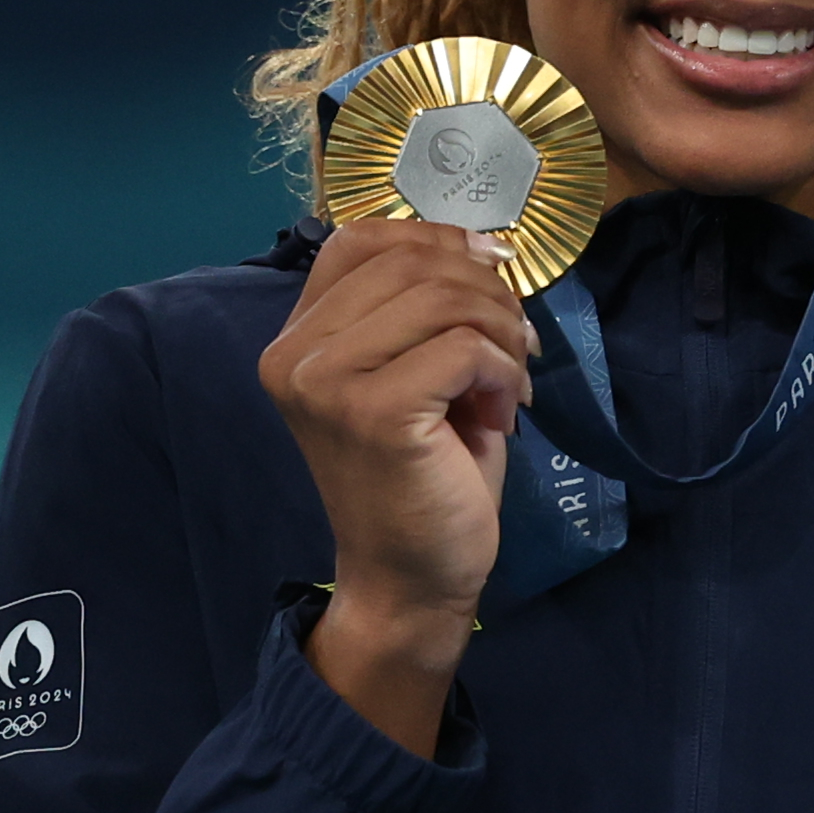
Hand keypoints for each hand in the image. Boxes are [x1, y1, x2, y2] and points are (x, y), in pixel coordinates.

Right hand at [257, 223, 534, 753]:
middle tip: (519, 341)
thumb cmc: (420, 475)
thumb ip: (419, 308)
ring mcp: (326, 383)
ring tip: (511, 380)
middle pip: (411, 262)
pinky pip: (464, 348)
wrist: (409, 576)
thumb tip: (481, 242)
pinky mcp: (372, 413)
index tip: (491, 265)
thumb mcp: (410, 372)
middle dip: (486, 290)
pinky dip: (502, 372)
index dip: (436, 236)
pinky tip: (501, 412)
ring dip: (502, 332)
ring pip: (443, 299)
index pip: (361, 239)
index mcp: (295, 338)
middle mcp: (294, 354)